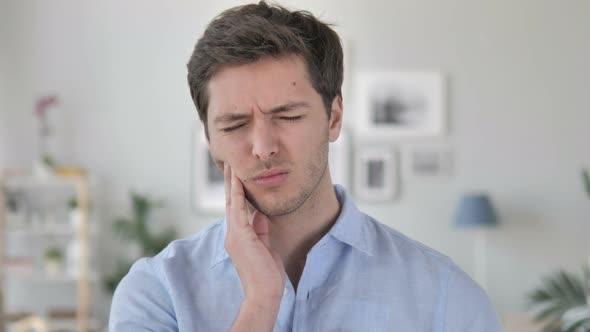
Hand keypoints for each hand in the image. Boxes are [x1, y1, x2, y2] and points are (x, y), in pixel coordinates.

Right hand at [223, 164, 285, 304]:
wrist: (264, 292)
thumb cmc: (267, 274)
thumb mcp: (265, 246)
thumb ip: (261, 229)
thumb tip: (260, 214)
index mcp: (238, 237)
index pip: (236, 209)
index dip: (236, 192)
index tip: (237, 176)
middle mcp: (232, 234)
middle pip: (231, 202)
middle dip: (231, 182)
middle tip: (229, 163)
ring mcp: (234, 235)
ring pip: (232, 202)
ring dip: (232, 183)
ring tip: (232, 165)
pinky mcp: (240, 237)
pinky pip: (238, 210)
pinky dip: (238, 194)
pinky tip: (238, 181)